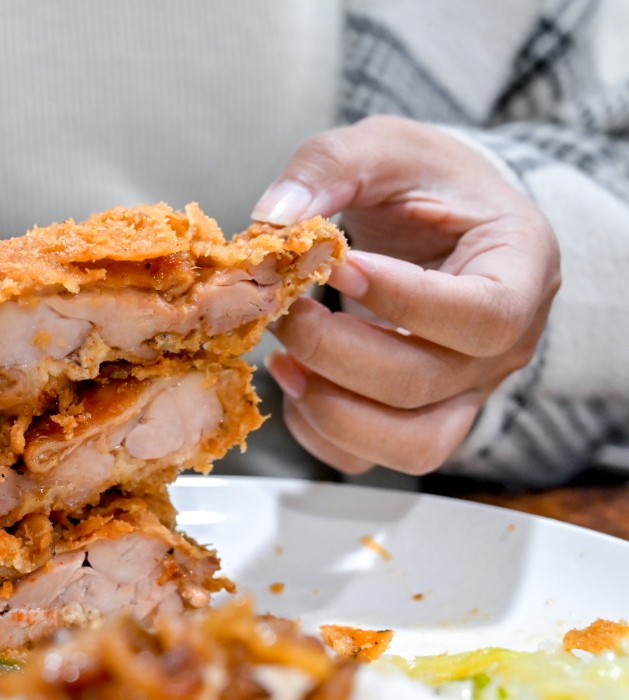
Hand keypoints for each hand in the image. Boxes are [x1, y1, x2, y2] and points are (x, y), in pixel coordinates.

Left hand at [251, 115, 559, 475]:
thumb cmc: (423, 182)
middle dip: (336, 350)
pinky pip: (373, 457)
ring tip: (284, 356)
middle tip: (283, 306)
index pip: (481, 315)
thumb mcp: (383, 146)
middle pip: (427, 383)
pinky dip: (321, 433)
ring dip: (330, 407)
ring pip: (411, 444)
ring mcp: (465, 391)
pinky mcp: (419, 418)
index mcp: (522, 269)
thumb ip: (329, 167)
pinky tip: (293, 380)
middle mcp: (505, 346)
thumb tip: (274, 218)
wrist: (437, 217)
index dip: (402, 302)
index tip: (338, 265)